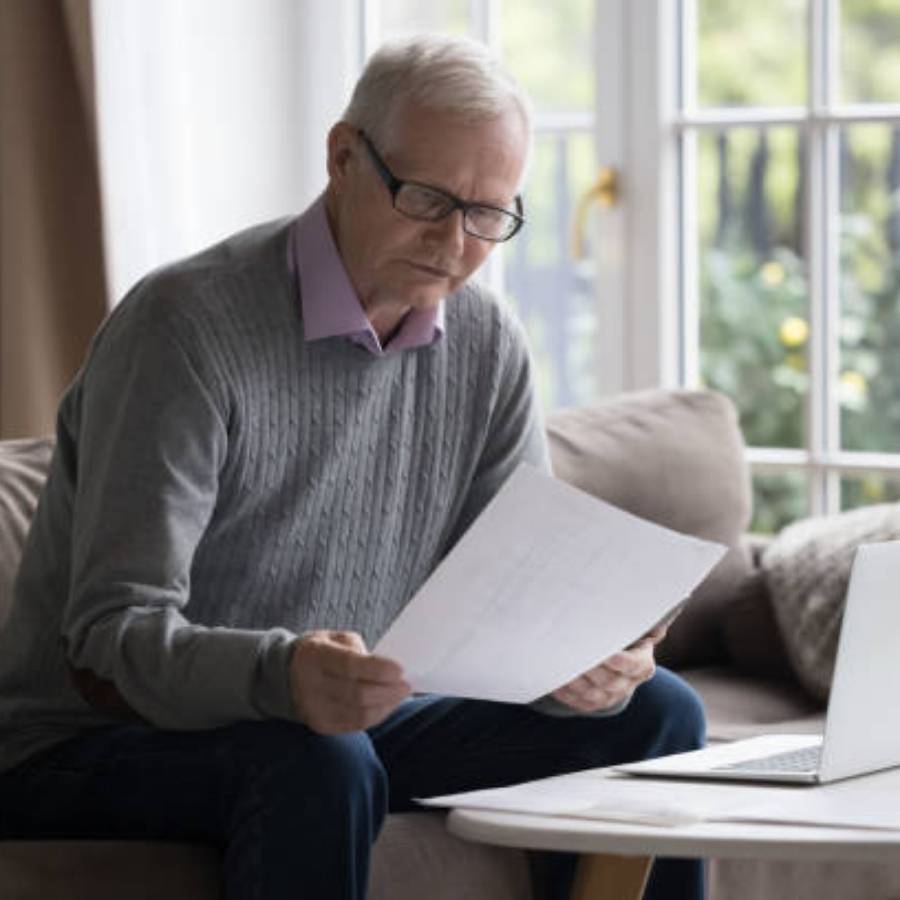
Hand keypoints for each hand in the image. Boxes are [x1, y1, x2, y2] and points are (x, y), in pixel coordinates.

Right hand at [289, 630, 410, 733]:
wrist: (287, 675)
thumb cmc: (321, 652)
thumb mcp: (336, 638)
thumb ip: (359, 650)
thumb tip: (387, 669)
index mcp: (315, 656)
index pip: (349, 666)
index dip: (377, 669)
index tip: (400, 669)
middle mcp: (311, 685)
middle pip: (357, 694)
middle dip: (388, 690)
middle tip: (406, 684)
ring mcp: (314, 709)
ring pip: (359, 714)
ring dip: (386, 705)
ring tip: (400, 694)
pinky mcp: (321, 725)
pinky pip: (355, 725)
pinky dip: (377, 715)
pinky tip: (387, 705)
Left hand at [550, 625, 666, 713]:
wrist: (619, 655)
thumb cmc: (624, 635)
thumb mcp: (636, 628)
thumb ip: (643, 625)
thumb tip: (656, 623)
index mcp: (642, 664)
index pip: (632, 664)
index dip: (619, 660)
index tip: (606, 653)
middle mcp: (628, 683)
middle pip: (610, 681)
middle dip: (590, 669)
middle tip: (572, 655)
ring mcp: (612, 696)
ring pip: (594, 695)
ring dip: (575, 683)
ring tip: (559, 668)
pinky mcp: (597, 703)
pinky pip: (581, 703)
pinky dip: (567, 694)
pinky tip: (554, 682)